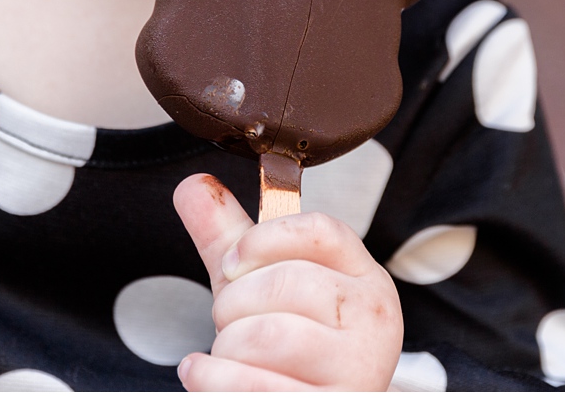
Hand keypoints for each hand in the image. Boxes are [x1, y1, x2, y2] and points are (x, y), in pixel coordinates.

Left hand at [173, 173, 401, 390]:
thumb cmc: (292, 354)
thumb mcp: (262, 289)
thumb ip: (231, 238)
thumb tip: (192, 186)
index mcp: (364, 278)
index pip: (320, 231)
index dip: (263, 238)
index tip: (233, 260)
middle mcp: (371, 320)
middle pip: (287, 282)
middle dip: (234, 302)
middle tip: (230, 321)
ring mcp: (356, 369)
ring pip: (268, 334)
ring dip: (226, 345)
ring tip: (228, 354)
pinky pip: (251, 384)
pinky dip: (210, 376)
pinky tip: (203, 372)